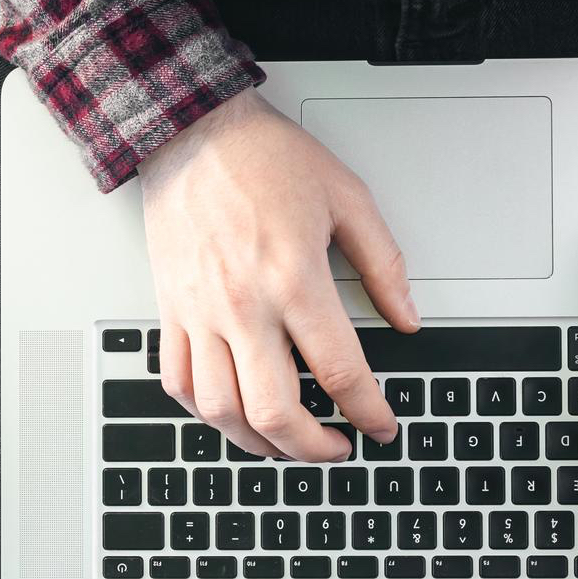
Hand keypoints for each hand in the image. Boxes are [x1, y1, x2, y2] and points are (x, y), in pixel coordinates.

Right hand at [138, 88, 418, 460]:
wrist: (193, 130)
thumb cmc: (265, 157)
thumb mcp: (347, 198)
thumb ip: (384, 264)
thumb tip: (406, 318)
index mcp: (294, 278)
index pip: (340, 372)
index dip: (368, 412)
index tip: (380, 426)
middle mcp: (243, 305)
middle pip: (276, 411)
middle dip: (313, 449)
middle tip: (337, 449)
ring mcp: (200, 312)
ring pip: (222, 410)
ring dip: (259, 444)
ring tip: (288, 444)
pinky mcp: (171, 310)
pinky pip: (179, 383)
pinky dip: (206, 412)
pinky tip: (232, 414)